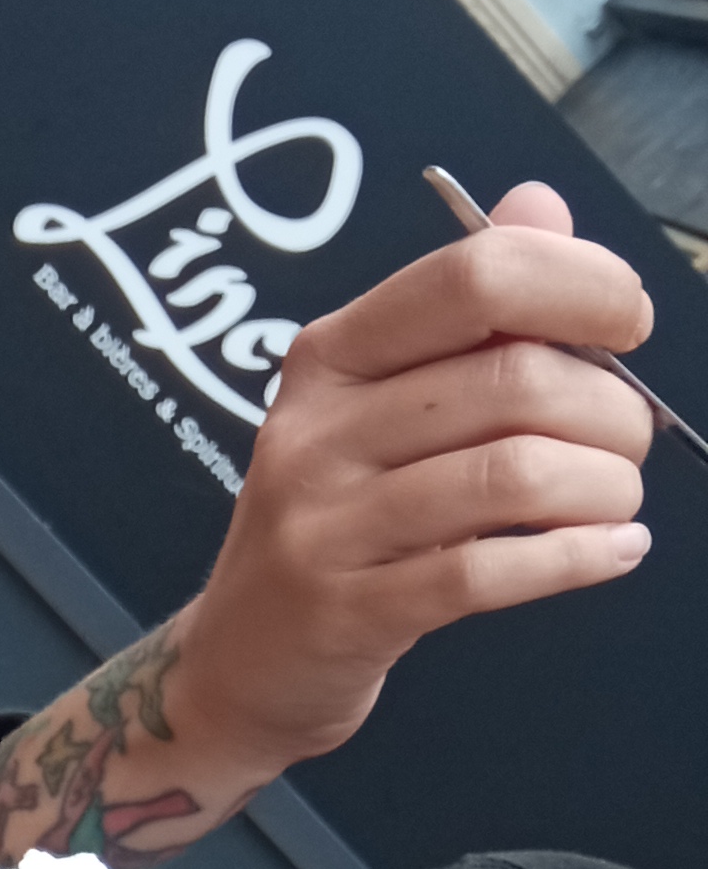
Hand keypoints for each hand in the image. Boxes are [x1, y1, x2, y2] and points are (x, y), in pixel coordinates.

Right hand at [170, 177, 651, 782]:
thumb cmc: (337, 524)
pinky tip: (613, 552)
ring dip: (602, 487)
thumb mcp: (380, 404)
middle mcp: (316, 430)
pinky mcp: (344, 611)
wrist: (241, 663)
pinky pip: (485, 572)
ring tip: (618, 500)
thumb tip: (542, 205)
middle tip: (627, 443)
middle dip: (611, 410)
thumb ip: (468, 310)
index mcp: (332, 356)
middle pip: (512, 381)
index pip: (473, 277)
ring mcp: (322, 524)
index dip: (581, 285)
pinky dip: (577, 559)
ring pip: (512, 476)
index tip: (628, 324)